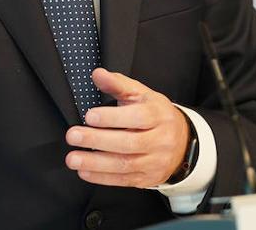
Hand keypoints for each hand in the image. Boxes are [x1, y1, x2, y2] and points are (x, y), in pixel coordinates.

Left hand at [64, 68, 189, 187]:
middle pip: (129, 142)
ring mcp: (155, 162)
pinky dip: (101, 177)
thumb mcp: (142, 95)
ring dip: (95, 163)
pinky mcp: (147, 179)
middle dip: (98, 140)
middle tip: (73, 135)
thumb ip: (118, 84)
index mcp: (159, 115)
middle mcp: (160, 140)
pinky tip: (85, 171)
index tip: (90, 116)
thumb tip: (98, 74)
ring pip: (125, 164)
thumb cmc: (156, 116)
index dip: (113, 118)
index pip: (138, 117)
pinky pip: (123, 180)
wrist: (181, 142)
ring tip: (73, 158)